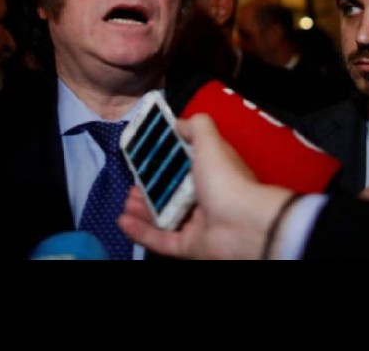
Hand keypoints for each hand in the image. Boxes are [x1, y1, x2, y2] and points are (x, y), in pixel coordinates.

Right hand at [119, 113, 290, 259]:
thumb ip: (196, 127)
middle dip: (148, 189)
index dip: (164, 162)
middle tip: (131, 185)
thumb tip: (179, 122)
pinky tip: (123, 222)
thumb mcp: (209, 143)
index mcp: (213, 173)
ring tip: (126, 202)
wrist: (244, 226)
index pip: (185, 165)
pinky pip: (161, 240)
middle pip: (172, 193)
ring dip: (142, 210)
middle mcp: (207, 198)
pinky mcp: (190, 246)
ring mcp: (198, 224)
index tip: (144, 158)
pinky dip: (141, 232)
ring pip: (164, 217)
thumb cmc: (227, 181)